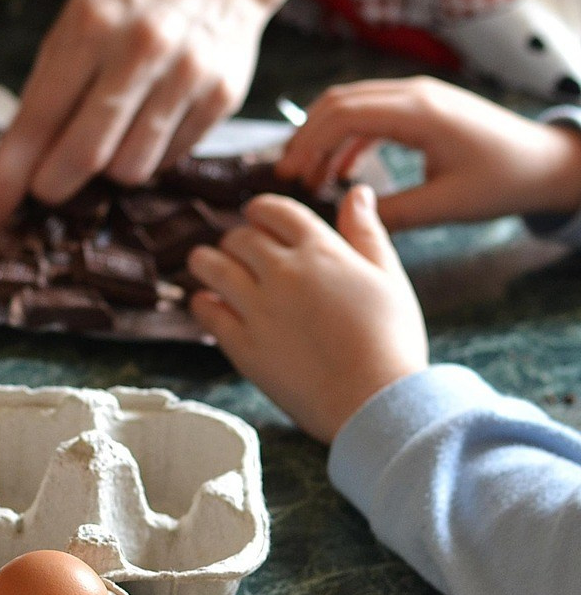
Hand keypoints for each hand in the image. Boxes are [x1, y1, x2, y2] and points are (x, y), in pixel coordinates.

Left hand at [0, 0, 269, 229]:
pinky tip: (146, 122)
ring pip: (129, 169)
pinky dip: (147, 155)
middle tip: (45, 187)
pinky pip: (168, 160)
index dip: (10, 175)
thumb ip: (47, 83)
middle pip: (85, 156)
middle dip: (53, 185)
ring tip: (107, 136)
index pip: (39, 119)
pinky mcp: (221, 97)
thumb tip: (13, 161)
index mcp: (92, 24)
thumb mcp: (78, 12)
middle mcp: (142, 49)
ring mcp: (187, 75)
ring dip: (106, 170)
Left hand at [188, 187, 427, 442]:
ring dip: (205, 261)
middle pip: (239, 238)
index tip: (257, 218)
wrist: (375, 401)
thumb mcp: (388, 278)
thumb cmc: (391, 342)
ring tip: (206, 266)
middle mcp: (283, 272)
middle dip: (237, 240)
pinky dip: (202, 302)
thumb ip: (366, 232)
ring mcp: (258, 308)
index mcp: (321, 251)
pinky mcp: (241, 344)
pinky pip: (205, 311)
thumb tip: (357, 192)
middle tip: (237, 251)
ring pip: (210, 266)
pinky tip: (209, 303)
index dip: (260, 211)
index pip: (274, 210)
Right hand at [275, 77, 580, 229]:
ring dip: (324, 136)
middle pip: (339, 101)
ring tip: (308, 176)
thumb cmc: (503, 182)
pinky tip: (340, 170)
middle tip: (287, 176)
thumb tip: (343, 221)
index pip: (343, 114)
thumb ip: (391, 214)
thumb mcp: (444, 205)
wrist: (548, 162)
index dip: (308, 143)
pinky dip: (347, 138)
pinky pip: (372, 114)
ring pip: (351, 104)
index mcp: (419, 112)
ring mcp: (419, 96)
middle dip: (306, 137)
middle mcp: (415, 94)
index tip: (288, 176)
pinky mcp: (423, 107)